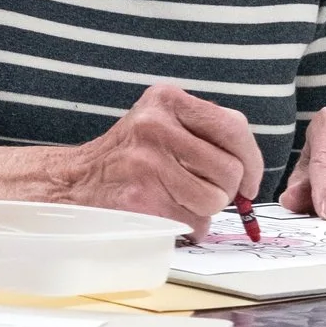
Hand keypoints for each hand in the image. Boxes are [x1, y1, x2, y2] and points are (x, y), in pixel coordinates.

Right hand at [54, 84, 262, 232]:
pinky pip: (193, 221)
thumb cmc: (127, 157)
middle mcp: (155, 126)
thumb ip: (204, 133)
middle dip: (224, 190)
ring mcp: (147, 163)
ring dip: (205, 209)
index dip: (251, 162)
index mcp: (166, 101)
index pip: (234, 128)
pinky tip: (167, 213)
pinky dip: (189, 225)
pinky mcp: (142, 198)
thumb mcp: (160, 123)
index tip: (248, 181)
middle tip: (201, 191)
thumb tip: (250, 174)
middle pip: (229, 169)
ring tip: (179, 200)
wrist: (74, 182)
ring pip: (214, 199)